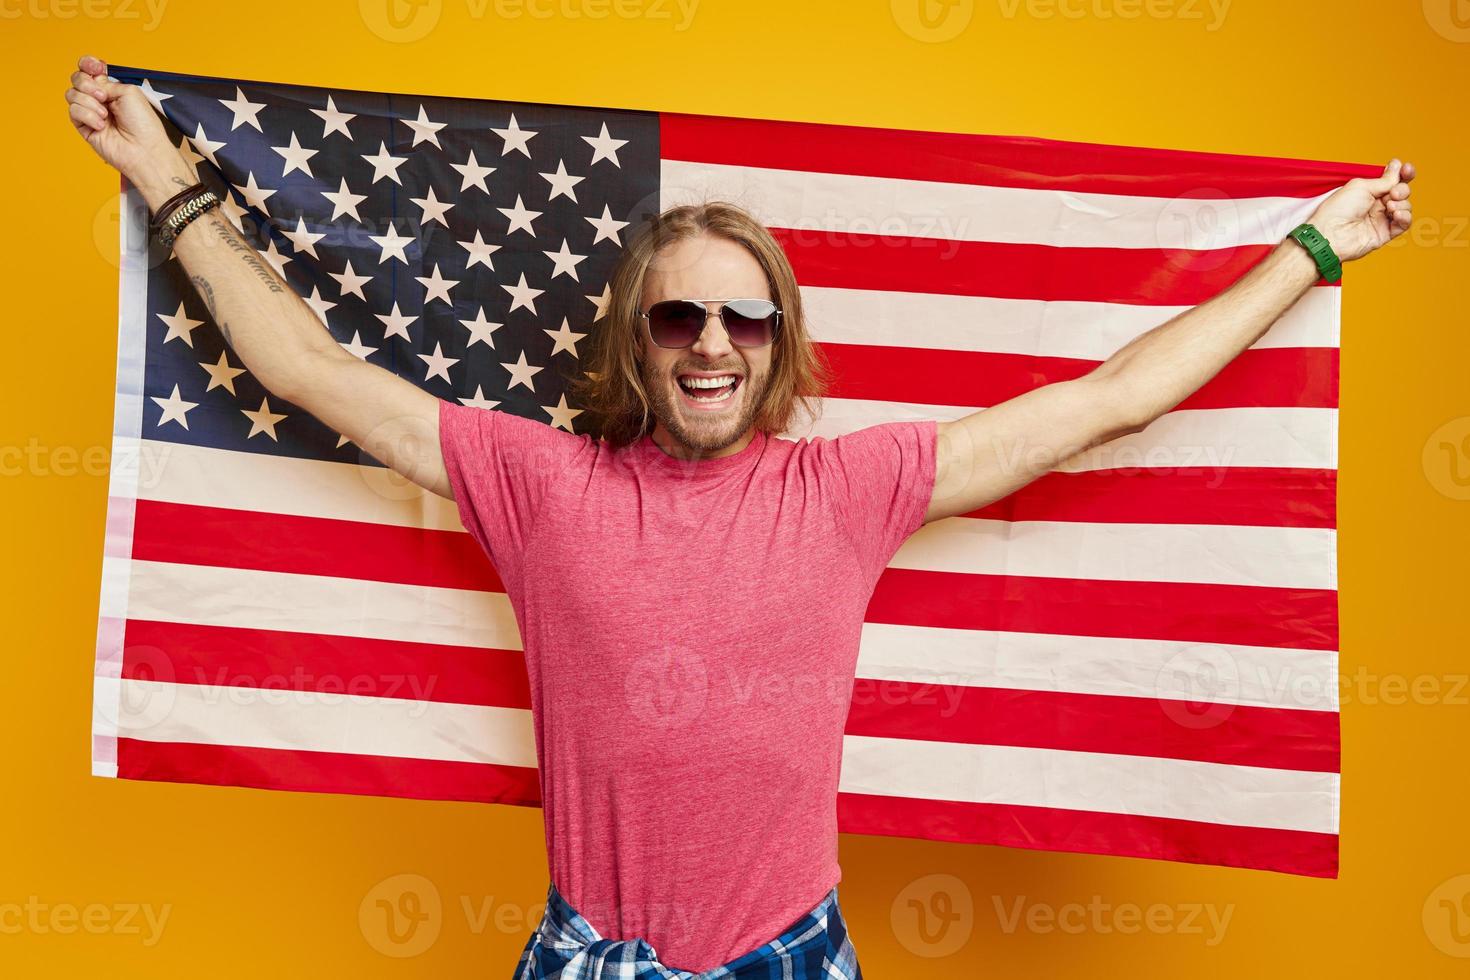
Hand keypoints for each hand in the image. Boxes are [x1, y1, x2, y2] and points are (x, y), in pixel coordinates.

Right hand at [66, 54, 180, 185]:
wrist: (143, 149)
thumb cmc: (143, 123)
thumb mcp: (129, 92)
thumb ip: (106, 82)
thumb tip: (91, 83)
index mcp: (111, 88)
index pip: (89, 69)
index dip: (88, 64)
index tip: (96, 67)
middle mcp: (99, 99)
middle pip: (77, 79)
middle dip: (87, 84)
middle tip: (103, 96)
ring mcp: (90, 112)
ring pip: (72, 94)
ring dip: (89, 102)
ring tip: (106, 115)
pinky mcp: (83, 126)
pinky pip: (73, 111)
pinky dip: (87, 115)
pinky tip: (101, 125)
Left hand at [1306, 158, 1415, 262]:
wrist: (1332, 234)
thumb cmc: (1338, 209)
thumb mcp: (1361, 186)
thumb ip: (1384, 180)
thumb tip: (1397, 166)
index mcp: (1369, 190)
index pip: (1393, 179)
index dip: (1403, 173)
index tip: (1406, 168)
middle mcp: (1376, 204)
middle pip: (1402, 191)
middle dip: (1402, 189)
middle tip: (1392, 193)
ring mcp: (1381, 218)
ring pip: (1405, 206)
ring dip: (1402, 203)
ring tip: (1389, 206)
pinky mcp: (1385, 233)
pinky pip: (1404, 223)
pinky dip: (1405, 217)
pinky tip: (1396, 214)